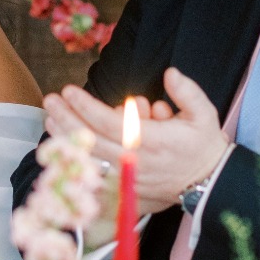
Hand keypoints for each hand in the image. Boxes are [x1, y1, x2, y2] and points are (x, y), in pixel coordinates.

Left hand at [43, 67, 229, 216]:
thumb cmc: (204, 144)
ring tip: (49, 120)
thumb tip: (169, 73)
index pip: (109, 122)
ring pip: (90, 158)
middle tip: (50, 100)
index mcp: (153, 140)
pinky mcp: (127, 186)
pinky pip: (95, 174)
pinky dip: (77, 161)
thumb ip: (187, 92)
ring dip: (67, 139)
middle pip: (92, 139)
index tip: (68, 91)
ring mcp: (129, 176)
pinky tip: (63, 148)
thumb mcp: (204, 113)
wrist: (210, 181)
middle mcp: (136, 160)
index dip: (85, 106)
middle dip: (67, 119)